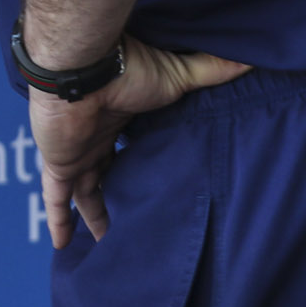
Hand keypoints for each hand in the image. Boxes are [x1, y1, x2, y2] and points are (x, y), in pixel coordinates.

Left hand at [31, 37, 247, 248]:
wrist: (83, 66)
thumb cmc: (128, 68)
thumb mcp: (177, 76)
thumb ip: (209, 70)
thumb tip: (249, 60)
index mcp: (121, 117)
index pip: (131, 147)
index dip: (140, 166)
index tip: (156, 186)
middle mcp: (97, 136)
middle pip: (108, 174)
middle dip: (118, 197)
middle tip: (134, 225)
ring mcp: (76, 151)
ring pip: (85, 193)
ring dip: (94, 217)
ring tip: (108, 246)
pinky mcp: (59, 162)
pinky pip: (56, 197)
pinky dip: (59, 218)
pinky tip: (63, 244)